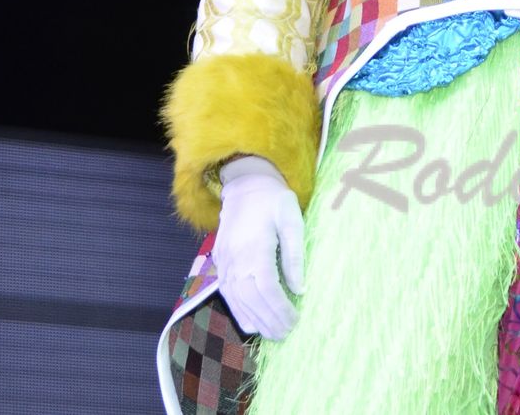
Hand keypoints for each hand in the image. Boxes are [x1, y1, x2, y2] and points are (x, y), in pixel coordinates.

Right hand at [213, 155, 306, 338]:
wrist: (245, 186)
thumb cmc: (273, 201)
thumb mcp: (291, 220)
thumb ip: (295, 255)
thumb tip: (300, 289)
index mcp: (255, 247)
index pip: (266, 287)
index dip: (279, 308)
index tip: (295, 321)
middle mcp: (235, 259)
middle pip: (250, 299)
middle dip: (268, 320)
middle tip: (286, 334)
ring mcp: (224, 262)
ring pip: (236, 300)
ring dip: (254, 320)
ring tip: (272, 334)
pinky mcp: (220, 263)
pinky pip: (227, 293)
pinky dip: (239, 311)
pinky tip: (251, 323)